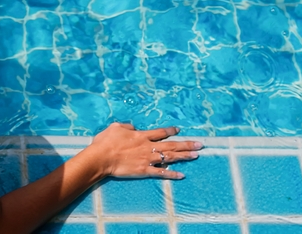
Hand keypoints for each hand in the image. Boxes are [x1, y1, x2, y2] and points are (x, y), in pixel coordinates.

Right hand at [86, 122, 201, 179]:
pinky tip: (182, 175)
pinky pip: (161, 173)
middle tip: (200, 144)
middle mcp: (148, 147)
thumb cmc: (106, 142)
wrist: (101, 158)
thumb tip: (133, 127)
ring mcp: (147, 159)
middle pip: (171, 145)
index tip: (179, 130)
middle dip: (186, 144)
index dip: (170, 131)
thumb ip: (127, 126)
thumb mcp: (115, 127)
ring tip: (196, 156)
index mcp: (141, 135)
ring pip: (170, 157)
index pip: (160, 132)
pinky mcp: (144, 171)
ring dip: (184, 156)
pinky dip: (171, 174)